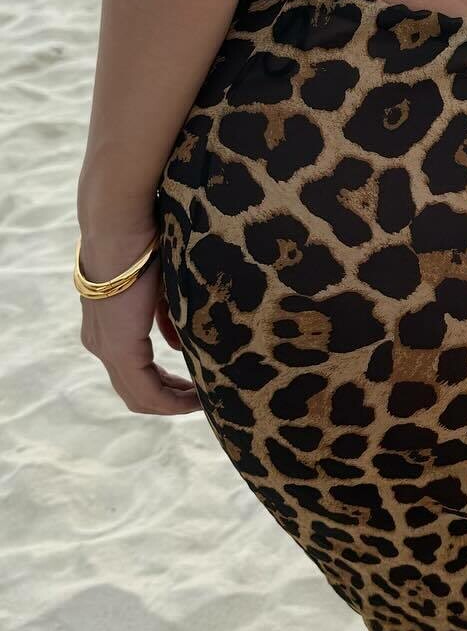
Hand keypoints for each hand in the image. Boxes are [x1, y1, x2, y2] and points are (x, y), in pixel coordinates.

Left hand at [77, 226, 200, 415]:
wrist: (121, 227)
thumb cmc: (144, 246)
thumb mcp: (159, 289)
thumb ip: (165, 320)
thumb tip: (176, 345)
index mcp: (106, 328)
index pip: (133, 373)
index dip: (165, 386)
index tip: (195, 387)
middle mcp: (99, 343)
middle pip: (134, 391)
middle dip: (170, 399)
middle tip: (202, 399)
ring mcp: (106, 348)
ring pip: (138, 396)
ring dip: (173, 403)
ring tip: (204, 401)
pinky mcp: (119, 348)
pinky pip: (146, 391)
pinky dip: (171, 400)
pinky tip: (197, 397)